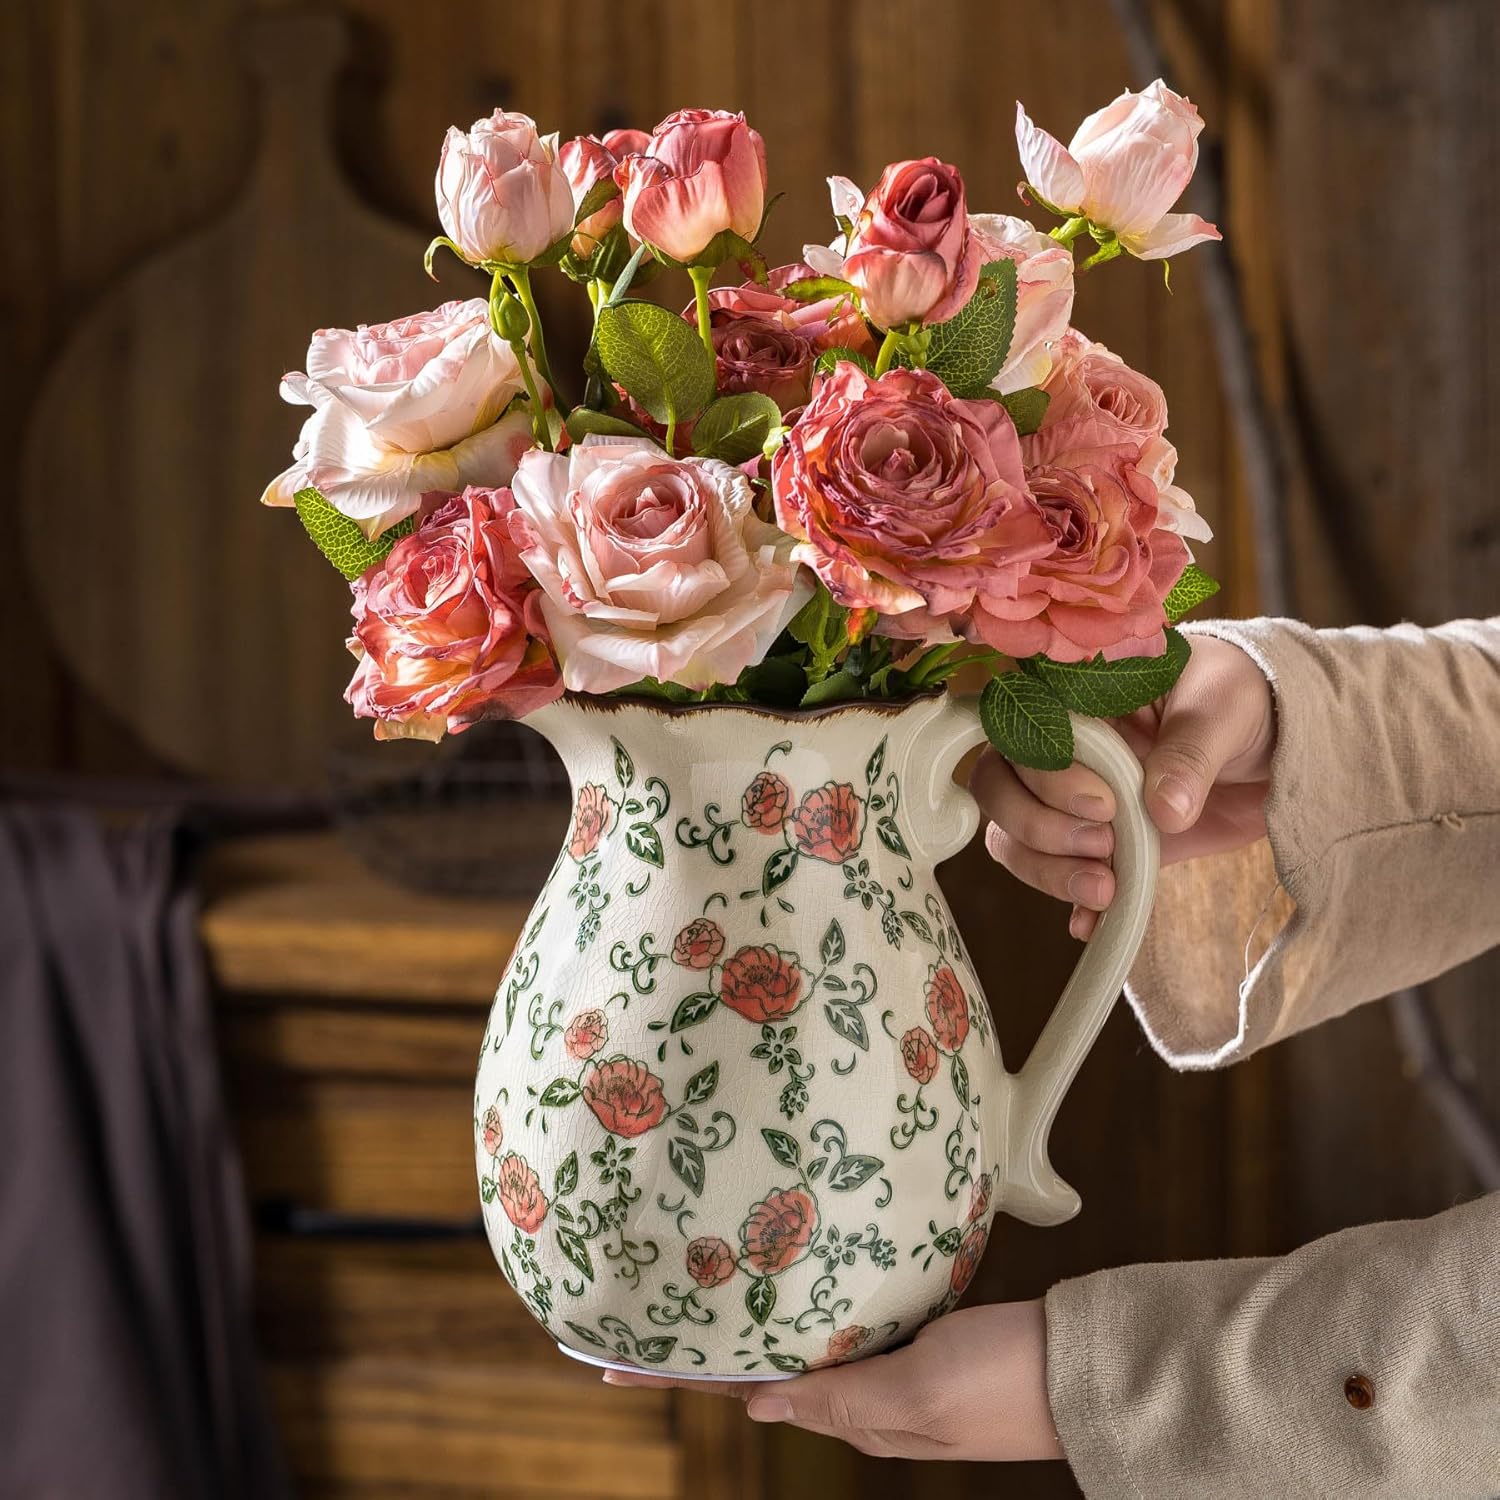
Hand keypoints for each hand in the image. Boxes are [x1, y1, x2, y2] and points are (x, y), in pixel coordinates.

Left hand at [601, 1300, 1062, 1461]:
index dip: (686, 1371)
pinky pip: (859, 1314)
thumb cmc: (1006, 1382)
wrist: (1093, 1366)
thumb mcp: (918, 1395)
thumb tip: (760, 1407)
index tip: (617, 1354)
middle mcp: (872, 1391)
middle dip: (714, 1337)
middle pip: (774, 1360)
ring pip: (814, 1333)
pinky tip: (808, 1266)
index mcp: (861, 1413)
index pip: (752, 1388)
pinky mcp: (930, 1329)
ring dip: (764, 1312)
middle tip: (657, 1297)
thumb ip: (841, 1399)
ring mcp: (901, 1359)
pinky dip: (820, 1296)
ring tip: (712, 1271)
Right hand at [971, 635, 1275, 938]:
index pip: (1018, 731)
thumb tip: (1164, 812)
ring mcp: (1074, 798)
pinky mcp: (1102, 841)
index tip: (1104, 804)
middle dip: (1037, 827)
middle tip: (1102, 845)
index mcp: (1075, 696)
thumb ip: (1192, 752)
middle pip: (998, 787)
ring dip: (1045, 870)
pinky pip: (1061, 873)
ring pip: (1014, 835)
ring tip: (1104, 889)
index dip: (1045, 775)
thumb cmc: (1244, 697)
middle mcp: (1061, 747)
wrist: (1283, 736)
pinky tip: (1095, 924)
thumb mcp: (1225, 707)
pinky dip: (1071, 903)